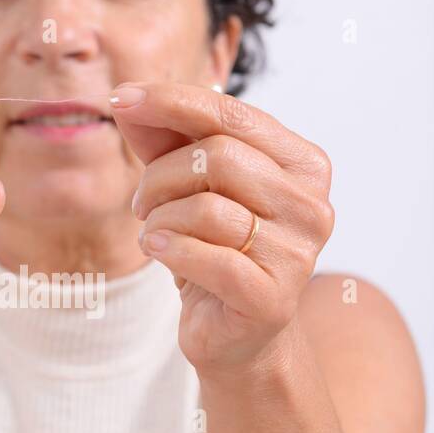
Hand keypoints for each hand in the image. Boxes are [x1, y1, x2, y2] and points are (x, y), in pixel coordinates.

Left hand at [113, 82, 333, 375]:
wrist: (235, 333)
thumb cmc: (214, 250)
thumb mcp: (189, 185)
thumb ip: (166, 139)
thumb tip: (128, 100)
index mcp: (303, 163)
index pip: (232, 115)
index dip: (172, 102)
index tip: (121, 99)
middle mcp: (312, 205)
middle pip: (218, 157)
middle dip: (160, 176)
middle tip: (141, 203)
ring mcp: (298, 254)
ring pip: (206, 207)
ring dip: (160, 219)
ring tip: (153, 234)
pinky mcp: (271, 297)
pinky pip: (204, 256)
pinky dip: (167, 249)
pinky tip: (158, 251)